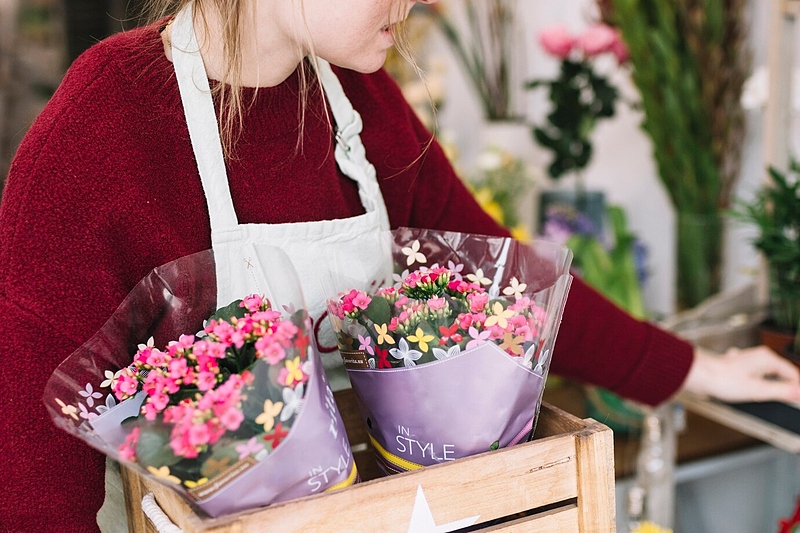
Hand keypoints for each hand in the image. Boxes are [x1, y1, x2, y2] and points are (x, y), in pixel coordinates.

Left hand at [682, 345, 799, 402]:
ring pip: (767, 376)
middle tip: (787, 402)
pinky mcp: (738, 370)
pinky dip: (755, 387)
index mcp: (766, 358)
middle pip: (781, 374)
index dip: (796, 388)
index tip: (797, 399)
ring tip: (767, 399)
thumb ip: (781, 391)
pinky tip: (750, 394)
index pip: (792, 373)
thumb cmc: (721, 379)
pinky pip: (754, 379)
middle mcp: (757, 357)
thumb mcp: (757, 389)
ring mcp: (747, 363)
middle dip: (783, 388)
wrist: (698, 376)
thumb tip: (798, 392)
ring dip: (769, 388)